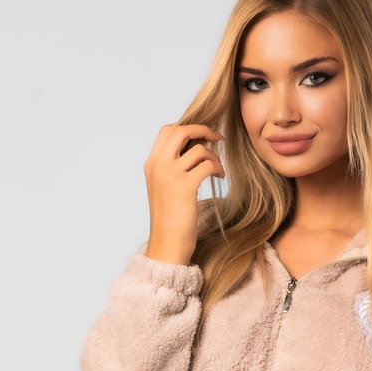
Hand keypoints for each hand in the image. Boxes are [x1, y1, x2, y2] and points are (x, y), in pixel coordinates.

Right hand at [143, 122, 224, 265]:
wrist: (167, 243)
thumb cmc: (170, 218)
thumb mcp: (165, 188)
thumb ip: (173, 167)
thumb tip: (195, 147)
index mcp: (151, 164)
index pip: (167, 131)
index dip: (188, 127)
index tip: (202, 135)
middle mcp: (158, 166)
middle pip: (181, 130)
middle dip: (202, 129)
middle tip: (217, 137)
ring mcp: (170, 174)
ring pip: (199, 148)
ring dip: (213, 156)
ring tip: (217, 170)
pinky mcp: (185, 186)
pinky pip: (207, 164)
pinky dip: (217, 168)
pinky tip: (220, 176)